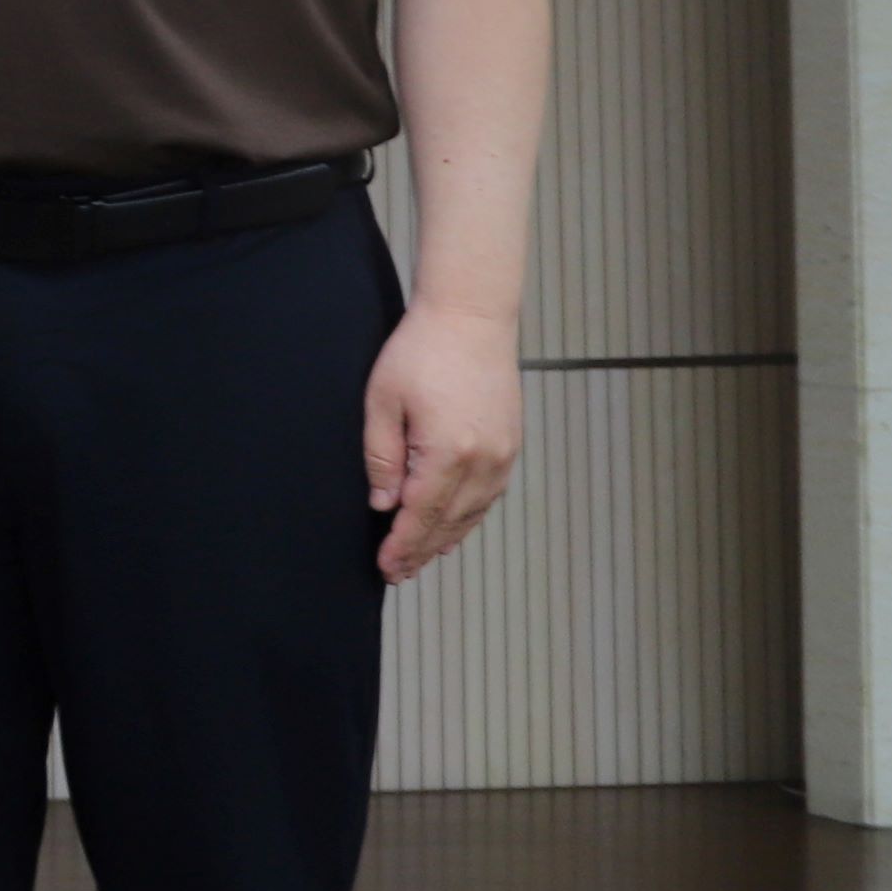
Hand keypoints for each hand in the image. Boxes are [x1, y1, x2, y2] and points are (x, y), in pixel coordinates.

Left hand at [364, 300, 522, 580]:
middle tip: (398, 573)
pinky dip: (469, 516)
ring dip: (447, 538)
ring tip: (422, 558)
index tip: (387, 567)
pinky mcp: (510, 443)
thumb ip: (381, 456)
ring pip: (473, 512)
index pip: (421, 515)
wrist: (471, 318)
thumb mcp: (383, 402)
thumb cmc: (422, 351)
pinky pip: (489, 494)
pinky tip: (453, 526)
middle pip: (449, 521)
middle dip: (422, 550)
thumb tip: (383, 502)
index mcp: (449, 452)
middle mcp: (484, 460)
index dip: (403, 545)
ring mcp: (503, 454)